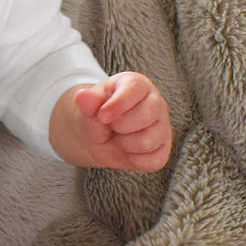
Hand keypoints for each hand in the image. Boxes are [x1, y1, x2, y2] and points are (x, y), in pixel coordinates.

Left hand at [54, 72, 172, 171]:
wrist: (97, 139)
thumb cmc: (97, 117)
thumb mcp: (88, 108)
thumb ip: (88, 103)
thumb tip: (82, 96)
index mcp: (137, 85)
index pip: (135, 88)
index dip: (117, 104)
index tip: (102, 115)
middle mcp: (155, 102)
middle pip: (144, 116)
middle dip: (119, 126)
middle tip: (112, 126)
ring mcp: (162, 126)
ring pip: (147, 141)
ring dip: (125, 144)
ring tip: (119, 137)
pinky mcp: (163, 148)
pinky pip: (153, 160)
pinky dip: (134, 159)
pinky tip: (128, 150)